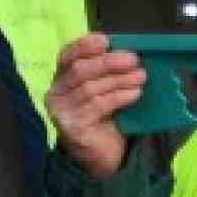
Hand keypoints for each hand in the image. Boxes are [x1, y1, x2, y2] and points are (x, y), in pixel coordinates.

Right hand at [45, 34, 142, 179]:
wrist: (101, 157)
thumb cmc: (104, 118)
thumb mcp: (104, 90)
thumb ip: (107, 73)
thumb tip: (129, 52)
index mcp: (60, 79)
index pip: (66, 56)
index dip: (84, 46)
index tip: (106, 40)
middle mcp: (55, 93)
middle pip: (79, 70)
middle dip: (108, 62)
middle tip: (133, 59)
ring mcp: (61, 111)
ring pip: (90, 88)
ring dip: (118, 79)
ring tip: (141, 76)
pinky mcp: (73, 127)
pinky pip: (97, 106)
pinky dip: (118, 96)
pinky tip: (135, 93)